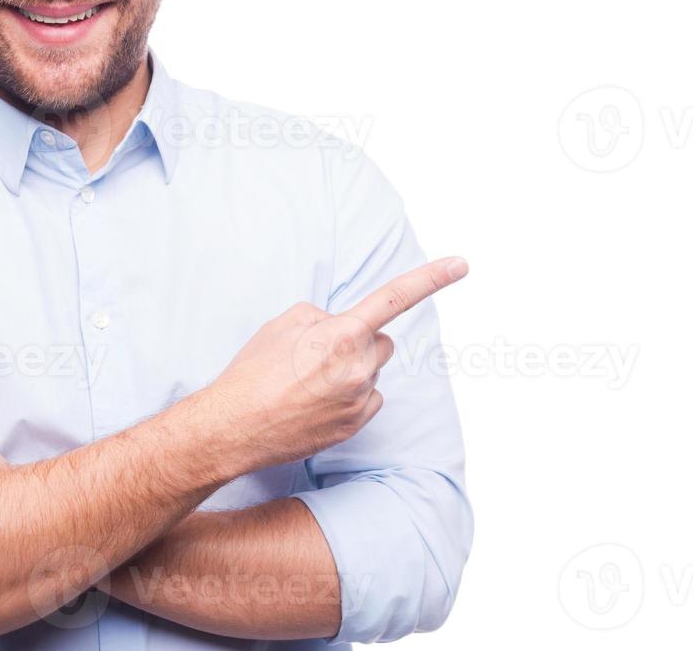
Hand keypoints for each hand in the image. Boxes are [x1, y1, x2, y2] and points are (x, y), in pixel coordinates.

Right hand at [200, 256, 468, 477]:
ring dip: (353, 370)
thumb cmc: (253, 371)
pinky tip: (316, 402)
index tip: (461, 264)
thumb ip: (325, 317)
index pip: (394, 298)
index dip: (431, 278)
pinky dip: (350, 396)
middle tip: (319, 354)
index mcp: (342, 335)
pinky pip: (367, 399)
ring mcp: (359, 401)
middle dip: (360, 341)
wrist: (231, 428)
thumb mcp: (284, 323)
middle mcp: (358, 368)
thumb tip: (341, 327)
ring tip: (308, 382)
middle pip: (381, 342)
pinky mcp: (354, 426)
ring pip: (372, 373)